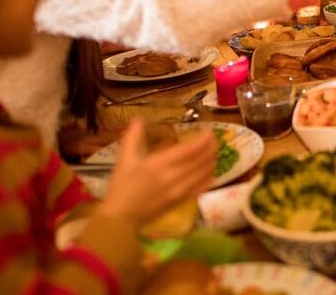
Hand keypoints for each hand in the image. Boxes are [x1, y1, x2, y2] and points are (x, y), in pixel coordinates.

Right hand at [96, 119, 215, 228]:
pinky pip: (201, 188)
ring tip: (213, 152)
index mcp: (159, 164)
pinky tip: (210, 172)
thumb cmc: (122, 185)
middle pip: (200, 160)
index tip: (209, 132)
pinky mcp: (180, 201)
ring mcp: (179, 191)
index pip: (188, 150)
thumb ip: (133, 136)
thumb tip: (139, 118)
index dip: (202, 140)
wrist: (121, 216)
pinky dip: (208, 178)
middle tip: (214, 139)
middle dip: (211, 148)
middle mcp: (173, 177)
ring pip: (203, 174)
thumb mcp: (124, 158)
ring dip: (211, 161)